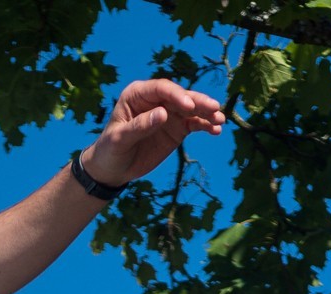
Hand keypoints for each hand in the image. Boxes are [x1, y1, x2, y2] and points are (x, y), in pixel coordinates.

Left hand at [83, 79, 225, 185]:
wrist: (113, 168)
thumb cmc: (111, 150)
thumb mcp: (120, 139)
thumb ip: (140, 126)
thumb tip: (163, 114)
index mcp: (137, 95)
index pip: (161, 89)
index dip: (177, 95)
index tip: (189, 107)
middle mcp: (156, 100)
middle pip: (180, 96)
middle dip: (198, 102)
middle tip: (214, 108)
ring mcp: (169, 113)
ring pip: (191, 108)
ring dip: (207, 113)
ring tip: (220, 120)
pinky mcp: (177, 127)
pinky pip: (194, 123)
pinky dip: (206, 126)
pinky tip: (216, 130)